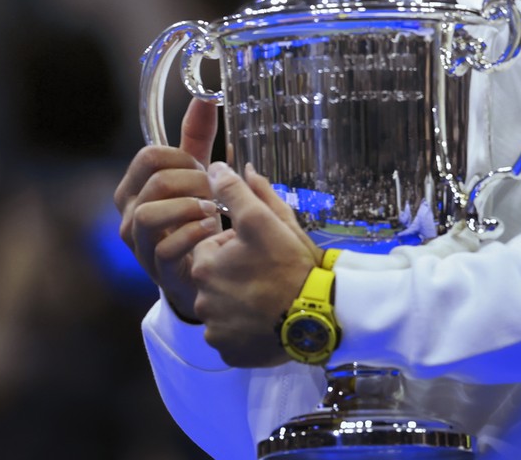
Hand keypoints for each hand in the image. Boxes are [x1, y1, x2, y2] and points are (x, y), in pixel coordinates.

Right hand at [113, 98, 221, 321]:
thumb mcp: (193, 175)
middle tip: (214, 190)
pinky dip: (194, 233)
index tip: (203, 168)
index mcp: (134, 187)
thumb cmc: (191, 218)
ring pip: (151, 213)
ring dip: (190, 207)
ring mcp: (138, 243)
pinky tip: (212, 229)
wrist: (196, 271)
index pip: (149, 156)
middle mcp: (128, 213)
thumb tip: (205, 97)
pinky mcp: (155, 268)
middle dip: (193, 181)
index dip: (182, 158)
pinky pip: (167, 246)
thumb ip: (197, 138)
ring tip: (213, 210)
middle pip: (155, 180)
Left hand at [191, 161, 322, 367]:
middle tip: (270, 274)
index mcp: (205, 265)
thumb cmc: (292, 266)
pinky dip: (245, 329)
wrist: (318, 319)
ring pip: (224, 307)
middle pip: (217, 277)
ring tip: (271, 299)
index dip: (239, 244)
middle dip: (237, 272)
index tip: (263, 249)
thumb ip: (237, 192)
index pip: (214, 245)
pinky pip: (232, 335)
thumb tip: (217, 167)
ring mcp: (215, 329)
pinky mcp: (229, 352)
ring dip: (240, 301)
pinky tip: (267, 322)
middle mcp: (202, 300)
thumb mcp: (266, 220)